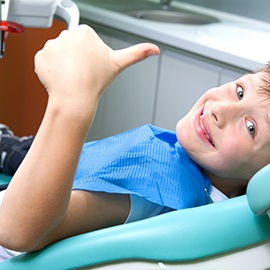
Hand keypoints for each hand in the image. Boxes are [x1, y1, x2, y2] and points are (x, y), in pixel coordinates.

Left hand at [34, 25, 159, 110]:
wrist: (75, 99)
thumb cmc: (96, 82)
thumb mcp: (118, 64)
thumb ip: (137, 53)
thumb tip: (155, 49)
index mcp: (86, 32)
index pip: (84, 40)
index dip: (88, 55)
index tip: (90, 65)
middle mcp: (67, 35)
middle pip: (71, 45)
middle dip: (75, 57)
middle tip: (81, 72)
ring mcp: (52, 45)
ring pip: (58, 53)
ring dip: (63, 64)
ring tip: (71, 77)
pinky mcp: (40, 56)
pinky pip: (45, 60)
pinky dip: (51, 69)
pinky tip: (60, 78)